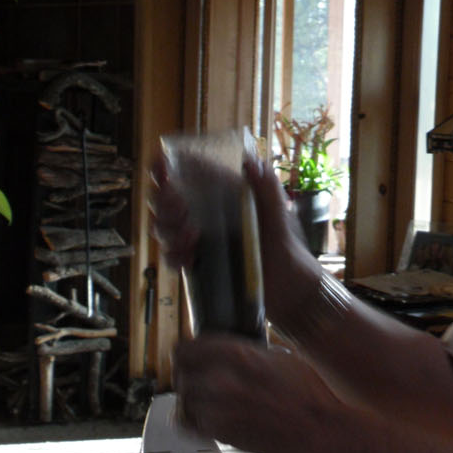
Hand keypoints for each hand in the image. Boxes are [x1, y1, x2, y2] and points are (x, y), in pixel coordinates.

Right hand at [150, 148, 322, 327]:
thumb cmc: (289, 248)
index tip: (162, 169)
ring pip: (165, 227)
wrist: (291, 291)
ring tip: (192, 236)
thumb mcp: (280, 217)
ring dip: (169, 229)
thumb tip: (252, 162)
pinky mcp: (199, 264)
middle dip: (164, 201)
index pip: (188, 173)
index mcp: (225, 195)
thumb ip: (268, 189)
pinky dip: (174, 256)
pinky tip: (189, 257)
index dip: (168, 167)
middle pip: (167, 199)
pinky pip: (174, 257)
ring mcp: (201, 239)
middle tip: (180, 208)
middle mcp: (208, 214)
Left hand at [173, 334, 339, 452]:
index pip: (185, 348)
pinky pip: (187, 423)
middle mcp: (221, 380)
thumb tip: (232, 351)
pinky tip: (206, 416)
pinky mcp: (220, 433)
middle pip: (181, 373)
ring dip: (192, 397)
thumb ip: (249, 353)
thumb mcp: (280, 357)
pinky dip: (193, 418)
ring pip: (184, 398)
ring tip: (207, 398)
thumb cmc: (307, 392)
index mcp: (236, 355)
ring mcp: (218, 409)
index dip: (186, 352)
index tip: (190, 356)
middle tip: (199, 377)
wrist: (317, 428)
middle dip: (189, 374)